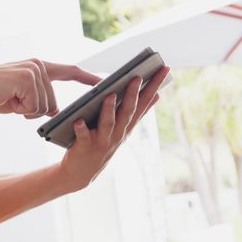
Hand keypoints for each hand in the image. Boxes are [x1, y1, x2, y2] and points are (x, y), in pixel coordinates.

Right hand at [0, 59, 100, 118]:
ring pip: (44, 107)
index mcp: (39, 67)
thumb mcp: (22, 100)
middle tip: (13, 101)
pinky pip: (34, 107)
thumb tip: (57, 110)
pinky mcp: (27, 79)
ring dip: (25, 110)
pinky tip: (7, 99)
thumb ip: (40, 100)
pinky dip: (20, 110)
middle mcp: (38, 65)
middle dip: (32, 111)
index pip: (69, 72)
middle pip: (52, 103)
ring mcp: (33, 70)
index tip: (103, 82)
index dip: (87, 78)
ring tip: (8, 99)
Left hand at [57, 65, 170, 190]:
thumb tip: (156, 94)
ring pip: (108, 123)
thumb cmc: (102, 144)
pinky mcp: (85, 147)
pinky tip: (78, 120)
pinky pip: (83, 136)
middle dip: (133, 94)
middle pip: (128, 112)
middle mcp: (118, 134)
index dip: (154, 86)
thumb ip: (137, 113)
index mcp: (127, 126)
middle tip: (137, 77)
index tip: (163, 69)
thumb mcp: (123, 130)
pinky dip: (81, 129)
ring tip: (110, 95)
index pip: (144, 103)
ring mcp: (102, 141)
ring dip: (109, 109)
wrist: (82, 172)